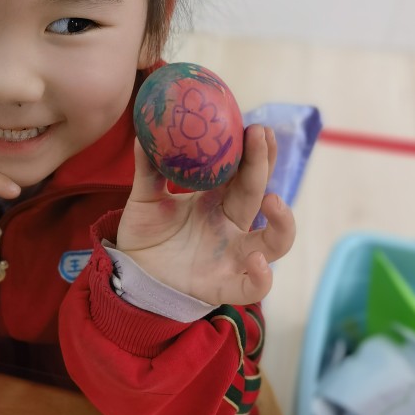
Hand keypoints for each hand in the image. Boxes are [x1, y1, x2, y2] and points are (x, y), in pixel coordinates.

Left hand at [116, 125, 295, 306]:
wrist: (132, 270)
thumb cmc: (145, 232)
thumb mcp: (145, 198)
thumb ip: (148, 169)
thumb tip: (143, 134)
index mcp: (216, 201)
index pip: (243, 172)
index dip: (253, 151)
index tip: (255, 127)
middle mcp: (231, 226)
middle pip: (258, 195)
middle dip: (264, 165)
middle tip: (262, 136)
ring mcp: (232, 256)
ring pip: (275, 243)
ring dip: (283, 222)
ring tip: (272, 199)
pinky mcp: (223, 286)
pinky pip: (253, 286)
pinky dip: (262, 277)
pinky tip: (257, 260)